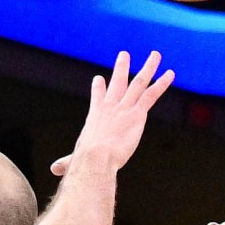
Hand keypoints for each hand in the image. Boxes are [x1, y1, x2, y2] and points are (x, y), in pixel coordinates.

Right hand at [51, 48, 172, 177]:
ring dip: (148, 68)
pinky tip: (170, 74)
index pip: (97, 96)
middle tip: (124, 55)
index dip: (99, 87)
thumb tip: (54, 169)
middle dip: (121, 67)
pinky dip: (162, 83)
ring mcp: (125, 107)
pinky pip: (152, 94)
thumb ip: (66, 162)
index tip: (98, 79)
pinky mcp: (137, 113)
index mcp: (95, 115)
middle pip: (118, 81)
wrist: (96, 157)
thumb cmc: (85, 160)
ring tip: (155, 55)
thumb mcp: (74, 159)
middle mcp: (110, 106)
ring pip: (138, 82)